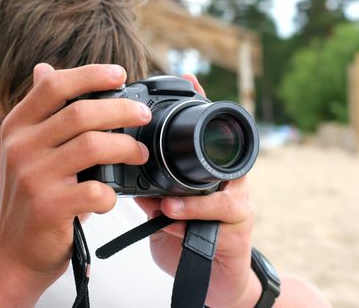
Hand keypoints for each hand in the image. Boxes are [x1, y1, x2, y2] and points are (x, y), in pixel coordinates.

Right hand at [0, 64, 151, 305]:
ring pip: (92, 146)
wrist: (10, 251)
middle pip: (80, 113)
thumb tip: (44, 68)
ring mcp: (33, 178)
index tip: (120, 73)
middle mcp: (21, 147)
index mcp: (18, 126)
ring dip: (126, 148)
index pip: (54, 85)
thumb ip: (42, 113)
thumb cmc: (30, 195)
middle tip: (143, 116)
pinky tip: (112, 196)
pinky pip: (95, 190)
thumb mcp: (26, 148)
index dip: (90, 74)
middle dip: (121, 110)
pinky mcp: (48, 208)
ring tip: (140, 153)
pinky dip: (112, 193)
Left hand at [134, 74, 259, 307]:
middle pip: (220, 142)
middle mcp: (226, 177)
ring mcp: (237, 197)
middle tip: (171, 121)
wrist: (213, 279)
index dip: (198, 103)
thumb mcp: (162, 205)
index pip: (204, 131)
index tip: (187, 79)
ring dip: (188, 187)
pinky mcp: (240, 223)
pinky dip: (193, 210)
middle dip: (203, 128)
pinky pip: (221, 210)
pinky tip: (171, 214)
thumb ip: (147, 184)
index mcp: (206, 168)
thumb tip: (118, 165)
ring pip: (221, 177)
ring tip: (161, 198)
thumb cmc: (186, 235)